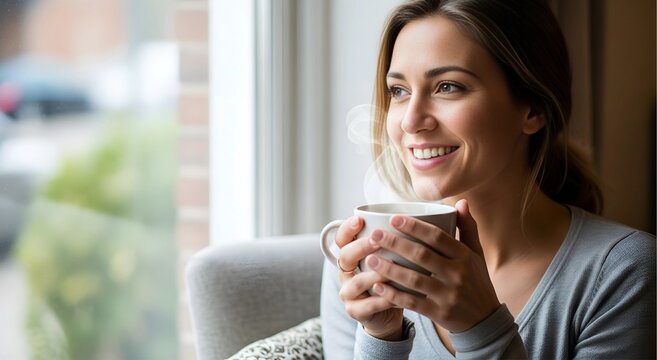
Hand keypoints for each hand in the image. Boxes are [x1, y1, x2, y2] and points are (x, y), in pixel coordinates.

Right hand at [335, 216, 404, 339]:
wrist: (387, 312)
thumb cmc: (392, 278)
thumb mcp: (390, 257)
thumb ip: (395, 240)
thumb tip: (416, 215)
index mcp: (351, 255)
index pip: (341, 238)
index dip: (347, 229)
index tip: (360, 220)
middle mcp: (345, 272)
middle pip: (345, 256)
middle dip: (361, 247)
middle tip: (378, 240)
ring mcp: (348, 292)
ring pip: (357, 282)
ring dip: (374, 274)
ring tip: (391, 268)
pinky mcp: (356, 311)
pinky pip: (368, 305)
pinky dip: (384, 299)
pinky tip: (400, 294)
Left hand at [364, 199, 499, 332]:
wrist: (486, 320)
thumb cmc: (476, 281)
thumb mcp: (476, 254)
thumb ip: (467, 227)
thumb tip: (460, 201)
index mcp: (465, 256)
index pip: (437, 237)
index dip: (414, 227)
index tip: (393, 218)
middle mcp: (458, 274)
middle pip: (422, 256)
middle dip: (395, 243)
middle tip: (374, 235)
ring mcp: (449, 295)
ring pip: (414, 280)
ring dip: (389, 269)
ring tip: (370, 259)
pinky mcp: (440, 314)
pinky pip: (413, 303)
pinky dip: (394, 295)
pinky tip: (377, 286)